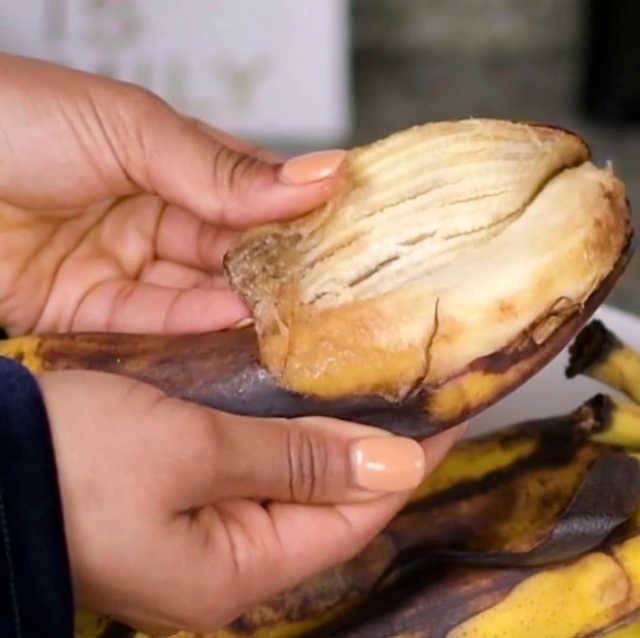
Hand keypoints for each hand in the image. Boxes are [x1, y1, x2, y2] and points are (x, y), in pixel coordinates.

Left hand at [0, 53, 345, 336]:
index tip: (344, 236)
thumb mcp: (133, 130)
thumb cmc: (15, 119)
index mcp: (171, 162)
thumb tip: (318, 175)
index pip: (252, 194)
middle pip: (230, 252)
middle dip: (274, 272)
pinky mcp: (88, 308)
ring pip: (197, 293)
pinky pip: (149, 320)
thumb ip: (222, 169)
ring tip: (286, 315)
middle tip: (324, 292)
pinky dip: (189, 322)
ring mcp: (122, 264)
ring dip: (239, 304)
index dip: (296, 214)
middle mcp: (153, 216)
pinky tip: (228, 319)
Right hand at [39, 370, 464, 633]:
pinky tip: (302, 398)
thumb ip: (295, 460)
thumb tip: (398, 465)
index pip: (355, 515)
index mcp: (236, 571)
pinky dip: (286, 435)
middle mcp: (228, 564)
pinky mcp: (185, 502)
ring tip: (370, 384)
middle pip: (330, 502)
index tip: (447, 411)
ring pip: (295, 482)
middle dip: (372, 446)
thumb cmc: (73, 459)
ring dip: (330, 436)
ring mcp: (205, 534)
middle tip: (409, 386)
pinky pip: (258, 471)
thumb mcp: (191, 453)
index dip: (406, 462)